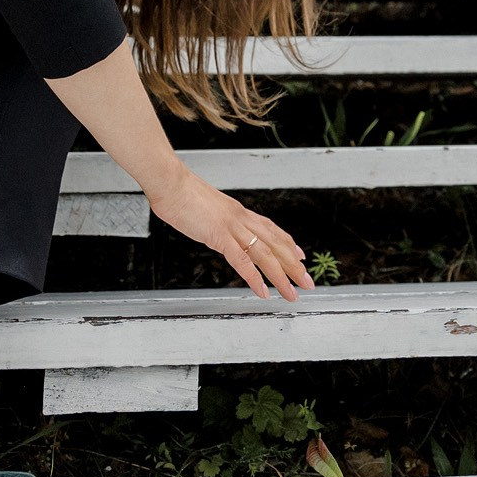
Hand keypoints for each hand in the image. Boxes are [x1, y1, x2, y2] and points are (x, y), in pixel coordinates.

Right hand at [146, 169, 315, 299]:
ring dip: (281, 277)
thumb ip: (215, 219)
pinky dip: (254, 278)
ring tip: (291, 293)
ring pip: (265, 254)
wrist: (170, 182)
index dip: (288, 244)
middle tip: (307, 282)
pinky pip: (242, 261)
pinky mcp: (219, 236)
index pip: (271, 229)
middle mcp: (241, 218)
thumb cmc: (181, 194)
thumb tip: (214, 226)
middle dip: (294, 266)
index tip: (300, 256)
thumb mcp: (206, 208)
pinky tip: (263, 291)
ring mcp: (232, 227)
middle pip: (276, 244)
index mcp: (238, 211)